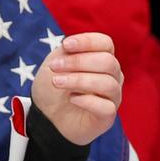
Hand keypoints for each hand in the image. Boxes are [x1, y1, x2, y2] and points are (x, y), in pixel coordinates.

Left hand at [30, 32, 121, 146]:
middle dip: (78, 62)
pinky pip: (106, 106)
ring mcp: (112, 96)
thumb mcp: (55, 63)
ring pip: (107, 83)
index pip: (106, 43)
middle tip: (54, 67)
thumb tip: (72, 44)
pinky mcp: (107, 116)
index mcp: (103, 58)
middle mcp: (113, 75)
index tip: (66, 45)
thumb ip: (66, 52)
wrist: (46, 118)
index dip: (87, 41)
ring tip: (57, 82)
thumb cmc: (53, 89)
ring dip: (79, 80)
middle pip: (107, 62)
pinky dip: (87, 101)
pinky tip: (72, 99)